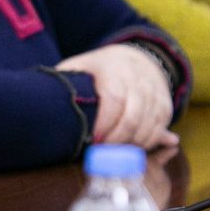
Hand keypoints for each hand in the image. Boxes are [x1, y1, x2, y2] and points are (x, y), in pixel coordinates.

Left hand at [56, 44, 176, 149]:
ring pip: (149, 125)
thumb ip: (65, 82)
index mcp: (114, 69)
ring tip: (114, 152)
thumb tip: (44, 101)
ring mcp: (154, 92)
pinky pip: (160, 128)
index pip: (114, 98)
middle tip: (102, 152)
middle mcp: (139, 80)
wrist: (137, 58)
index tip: (93, 140)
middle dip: (117, 139)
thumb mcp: (80, 67)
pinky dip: (147, 142)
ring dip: (131, 144)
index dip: (105, 123)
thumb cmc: (101, 69)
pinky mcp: (165, 105)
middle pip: (133, 116)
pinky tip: (132, 147)